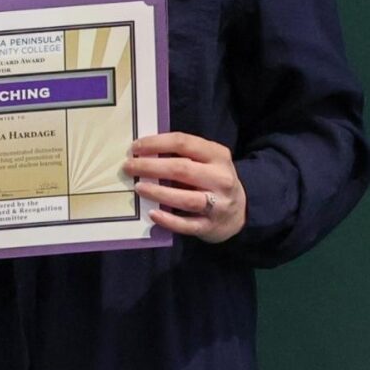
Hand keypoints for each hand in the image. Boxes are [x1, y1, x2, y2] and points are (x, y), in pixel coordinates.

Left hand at [125, 132, 245, 242]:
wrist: (240, 212)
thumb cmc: (212, 179)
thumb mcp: (206, 160)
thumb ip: (182, 154)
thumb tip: (143, 151)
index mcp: (217, 155)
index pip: (184, 142)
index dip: (156, 143)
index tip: (135, 147)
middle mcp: (220, 178)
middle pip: (181, 169)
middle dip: (151, 167)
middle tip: (129, 167)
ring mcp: (218, 204)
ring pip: (185, 198)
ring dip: (158, 192)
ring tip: (138, 187)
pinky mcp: (210, 226)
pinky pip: (187, 224)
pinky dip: (169, 220)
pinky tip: (153, 213)